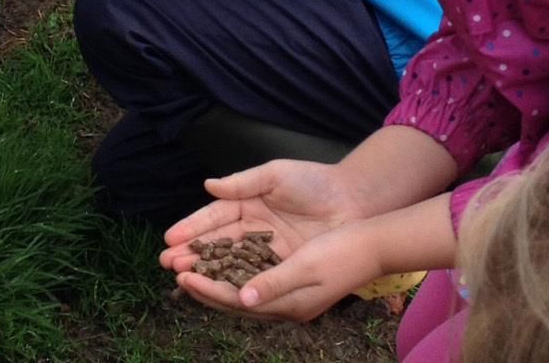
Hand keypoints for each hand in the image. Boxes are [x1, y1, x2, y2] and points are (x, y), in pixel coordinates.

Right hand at [160, 160, 368, 275]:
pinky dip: (234, 283)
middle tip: (168, 263)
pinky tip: (215, 289)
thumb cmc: (314, 181)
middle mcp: (253, 229)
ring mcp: (266, 250)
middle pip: (216, 244)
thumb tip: (209, 185)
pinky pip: (254, 277)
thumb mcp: (276, 174)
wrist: (353, 200)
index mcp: (247, 204)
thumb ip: (243, 182)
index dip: (192, 227)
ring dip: (206, 270)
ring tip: (182, 277)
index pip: (214, 218)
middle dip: (191, 253)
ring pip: (230, 263)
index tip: (169, 238)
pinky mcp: (282, 267)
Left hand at [172, 226, 383, 321]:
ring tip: (189, 264)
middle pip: (233, 299)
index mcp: (287, 305)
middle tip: (174, 270)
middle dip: (203, 285)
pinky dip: (233, 268)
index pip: (236, 301)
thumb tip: (241, 298)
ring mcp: (288, 291)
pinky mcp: (291, 276)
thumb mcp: (306, 266)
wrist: (375, 243)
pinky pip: (253, 276)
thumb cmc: (343, 252)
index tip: (182, 277)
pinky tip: (220, 258)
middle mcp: (284, 303)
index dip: (207, 289)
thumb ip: (273, 283)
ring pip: (240, 288)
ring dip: (214, 276)